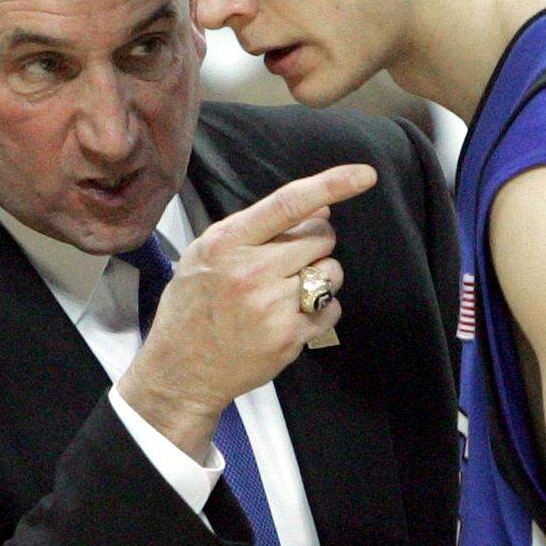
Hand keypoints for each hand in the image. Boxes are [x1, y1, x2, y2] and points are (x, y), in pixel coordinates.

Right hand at [117, 163, 376, 459]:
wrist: (180, 371)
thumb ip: (259, 226)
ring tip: (287, 291)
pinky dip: (321, 310)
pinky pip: (332, 309)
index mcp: (227, 243)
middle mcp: (251, 272)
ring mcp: (272, 307)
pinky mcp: (289, 337)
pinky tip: (291, 316)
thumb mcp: (208, 253)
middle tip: (289, 261)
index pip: (289, 203)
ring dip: (320, 277)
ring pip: (331, 273)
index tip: (365, 174)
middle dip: (315, 244)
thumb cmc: (193, 307)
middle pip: (321, 237)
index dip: (332, 184)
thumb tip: (318, 206)